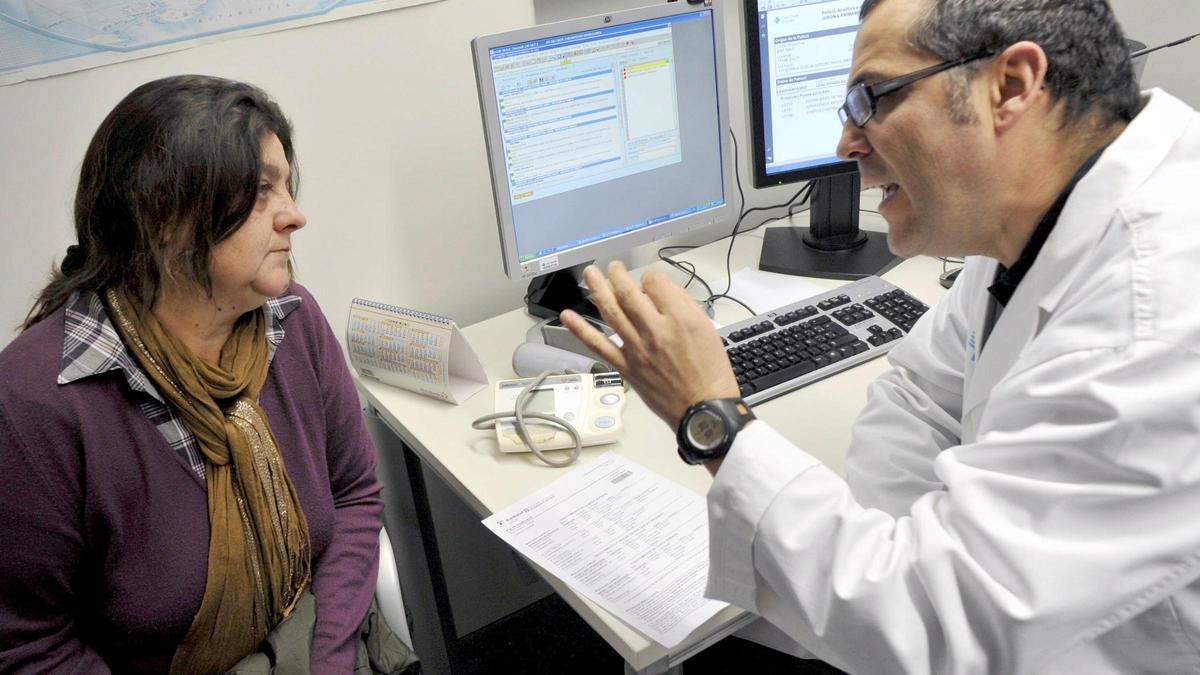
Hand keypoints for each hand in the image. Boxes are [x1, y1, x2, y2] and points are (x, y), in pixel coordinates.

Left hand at [560, 261, 738, 428]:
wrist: (702, 408)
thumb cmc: (710, 372)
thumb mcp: (708, 330)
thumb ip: (685, 306)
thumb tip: (665, 292)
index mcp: (679, 318)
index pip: (655, 283)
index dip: (651, 277)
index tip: (651, 281)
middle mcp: (655, 330)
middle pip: (628, 293)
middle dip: (618, 275)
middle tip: (614, 267)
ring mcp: (636, 349)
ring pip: (611, 311)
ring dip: (597, 289)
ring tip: (590, 273)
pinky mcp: (625, 366)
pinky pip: (598, 345)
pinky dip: (580, 330)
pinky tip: (568, 316)